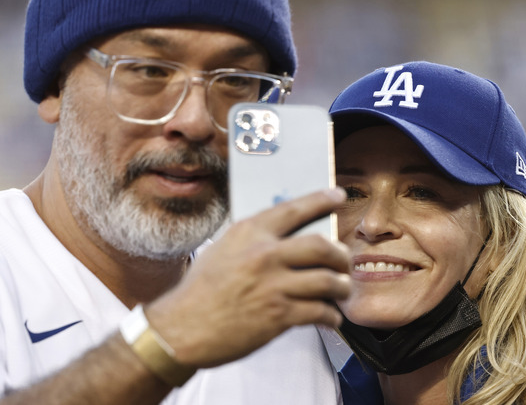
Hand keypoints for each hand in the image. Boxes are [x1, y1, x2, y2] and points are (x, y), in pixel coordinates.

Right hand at [145, 188, 351, 367]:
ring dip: (341, 286)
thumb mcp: (222, 250)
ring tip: (341, 290)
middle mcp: (264, 255)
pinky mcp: (279, 316)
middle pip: (322, 245)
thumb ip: (253, 240)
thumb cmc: (200, 291)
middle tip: (344, 261)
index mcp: (249, 233)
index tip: (337, 196)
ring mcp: (273, 286)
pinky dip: (331, 316)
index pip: (294, 209)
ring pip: (328, 280)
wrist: (181, 329)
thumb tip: (286, 236)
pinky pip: (320, 312)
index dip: (321, 200)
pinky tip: (330, 317)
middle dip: (340, 255)